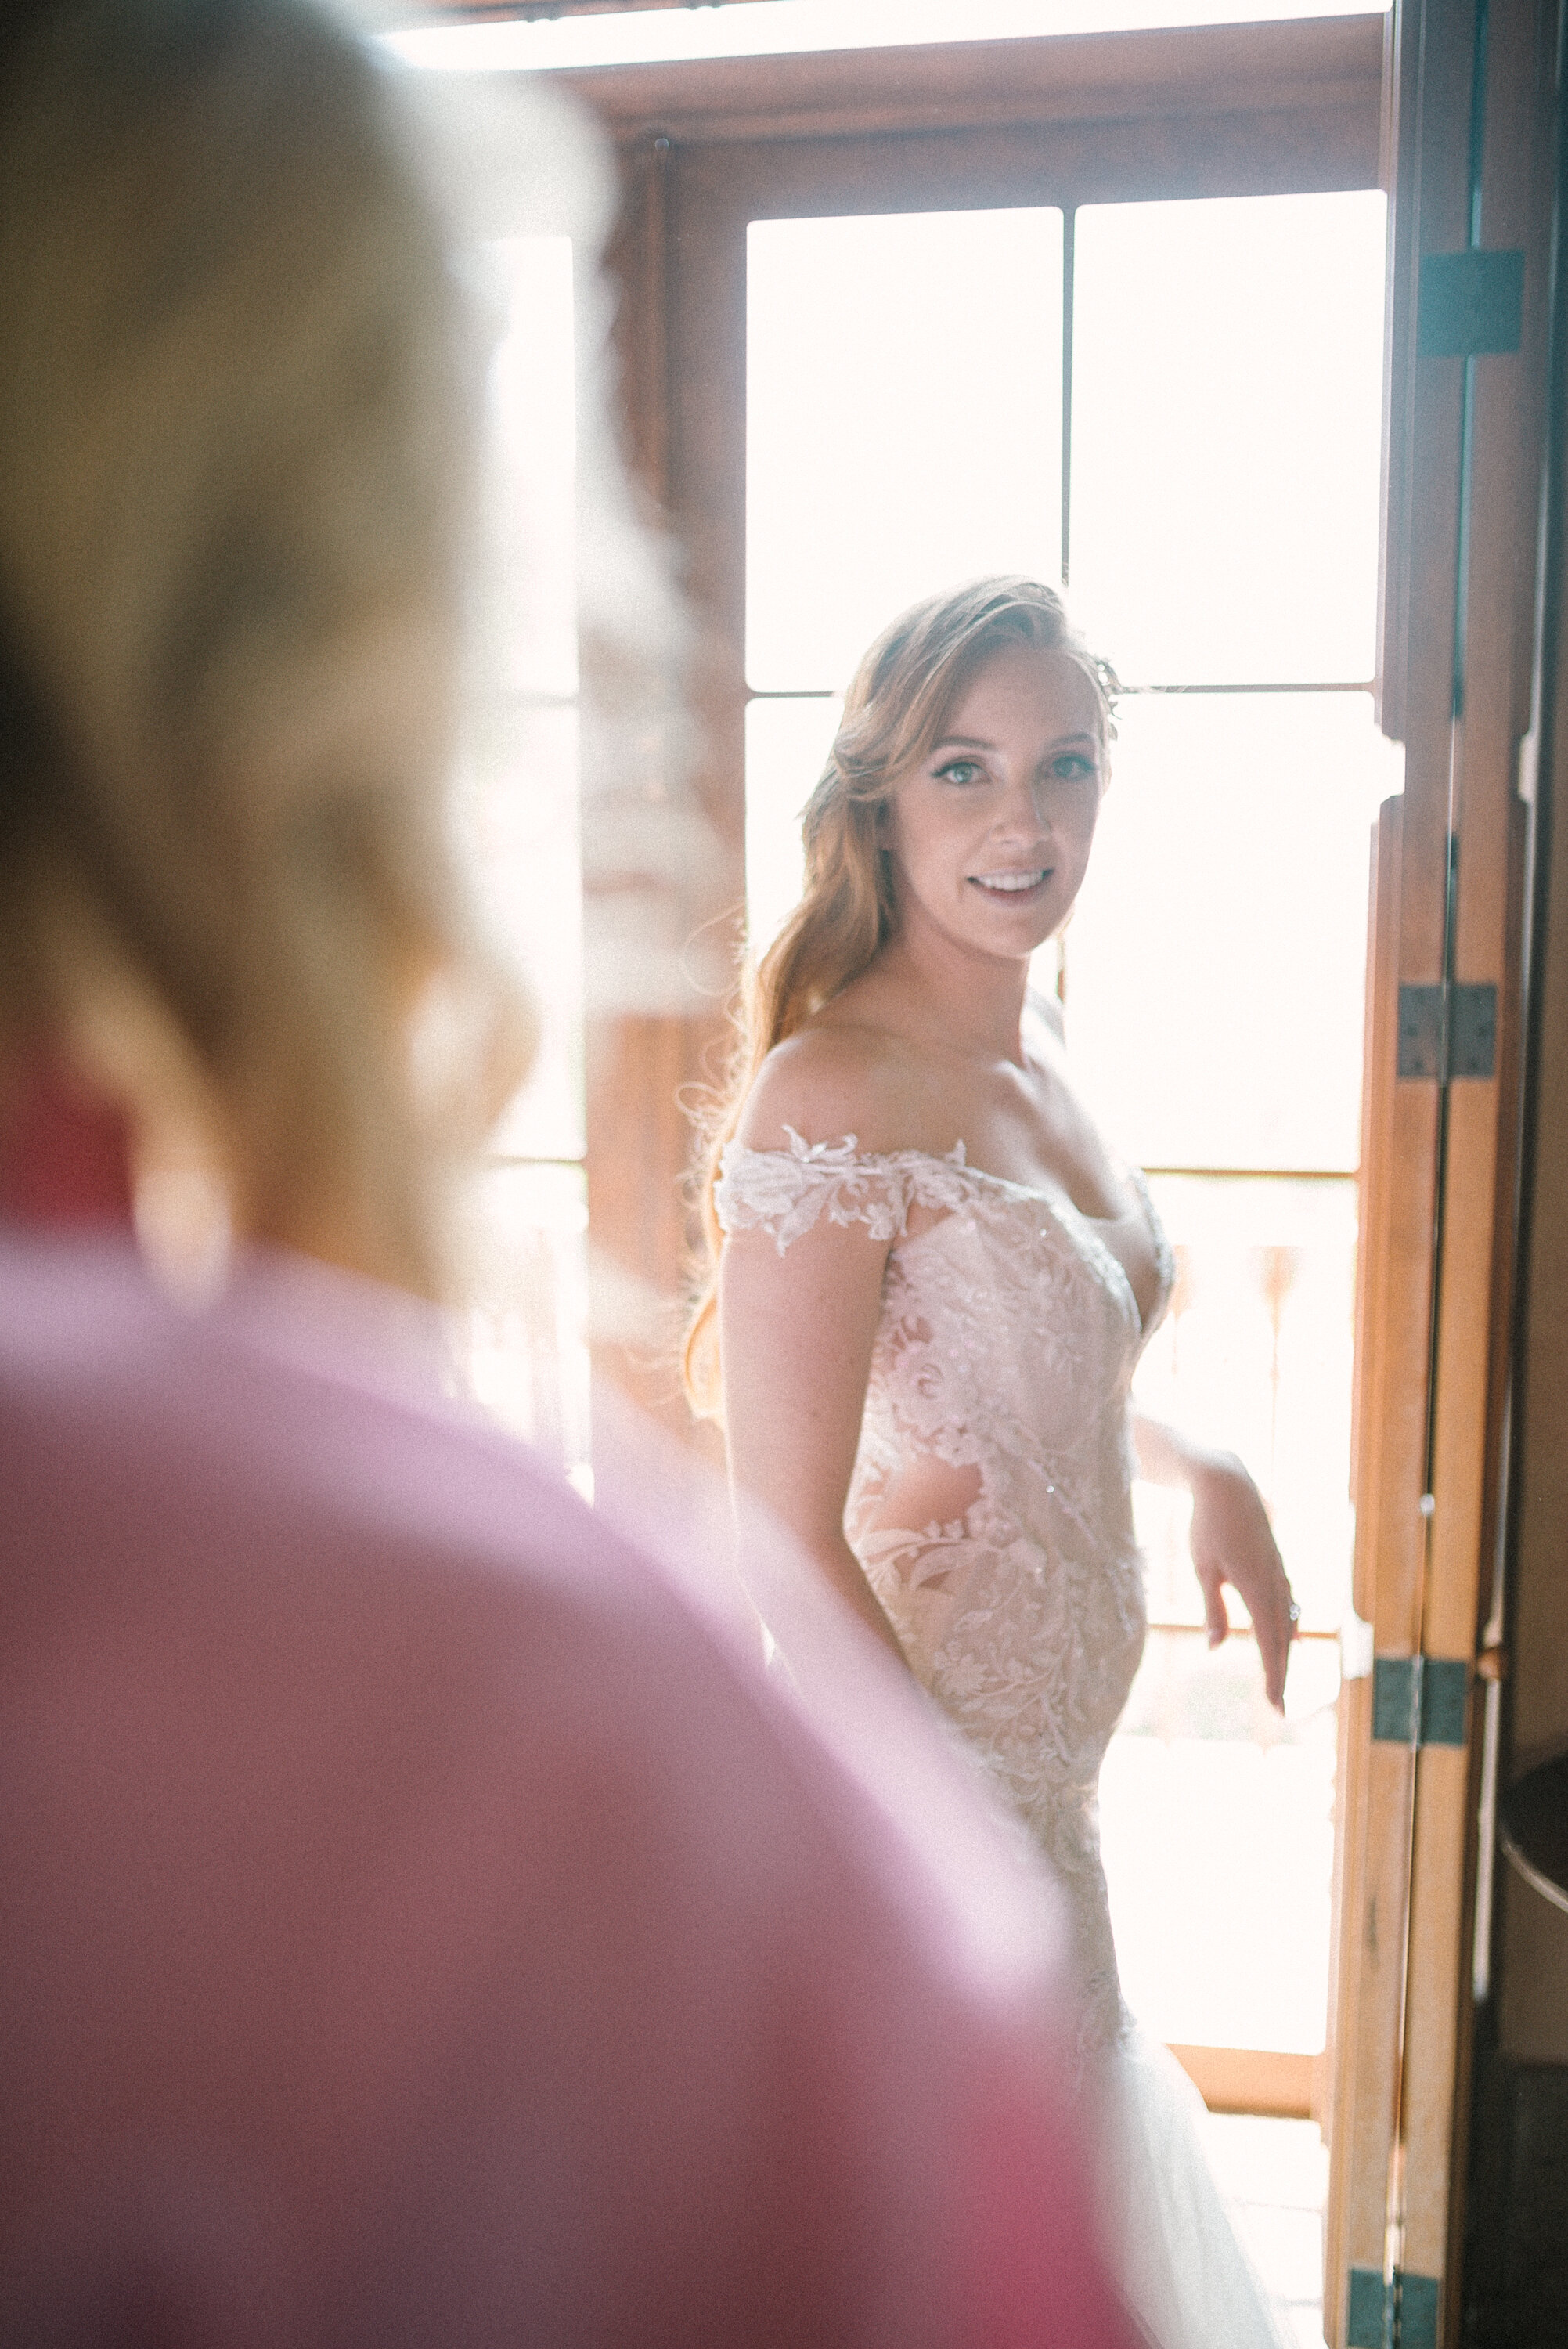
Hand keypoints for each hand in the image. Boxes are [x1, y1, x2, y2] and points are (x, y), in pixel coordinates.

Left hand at [1186, 1449, 1295, 1709]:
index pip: (1269, 1642)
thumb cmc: (1207, 1525)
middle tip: (1278, 1707)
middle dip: (1280, 1673)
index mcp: (1257, 1587)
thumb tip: (1216, 1648)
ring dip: (1284, 1651)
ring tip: (1280, 1681)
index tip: (1275, 1704)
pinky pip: (1287, 1602)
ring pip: (1287, 1621)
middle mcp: (1276, 1583)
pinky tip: (1290, 1638)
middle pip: (1283, 1637)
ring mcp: (1279, 1572)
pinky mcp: (1276, 1564)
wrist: (1227, 1483)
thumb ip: (1213, 1609)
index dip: (1273, 1675)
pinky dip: (1288, 1626)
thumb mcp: (1203, 1568)